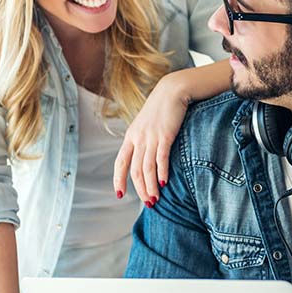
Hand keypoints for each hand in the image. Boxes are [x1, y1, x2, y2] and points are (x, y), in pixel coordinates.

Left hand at [113, 74, 188, 204]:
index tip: (120, 194)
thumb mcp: (147, 123)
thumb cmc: (163, 107)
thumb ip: (144, 138)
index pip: (120, 162)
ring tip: (155, 199)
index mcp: (131, 136)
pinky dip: (161, 173)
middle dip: (140, 189)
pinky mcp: (165, 135)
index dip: (118, 180)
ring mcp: (150, 137)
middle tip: (148, 203)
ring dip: (150, 186)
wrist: (173, 89)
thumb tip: (146, 154)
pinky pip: (160, 158)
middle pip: (135, 170)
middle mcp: (138, 138)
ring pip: (146, 168)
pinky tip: (164, 184)